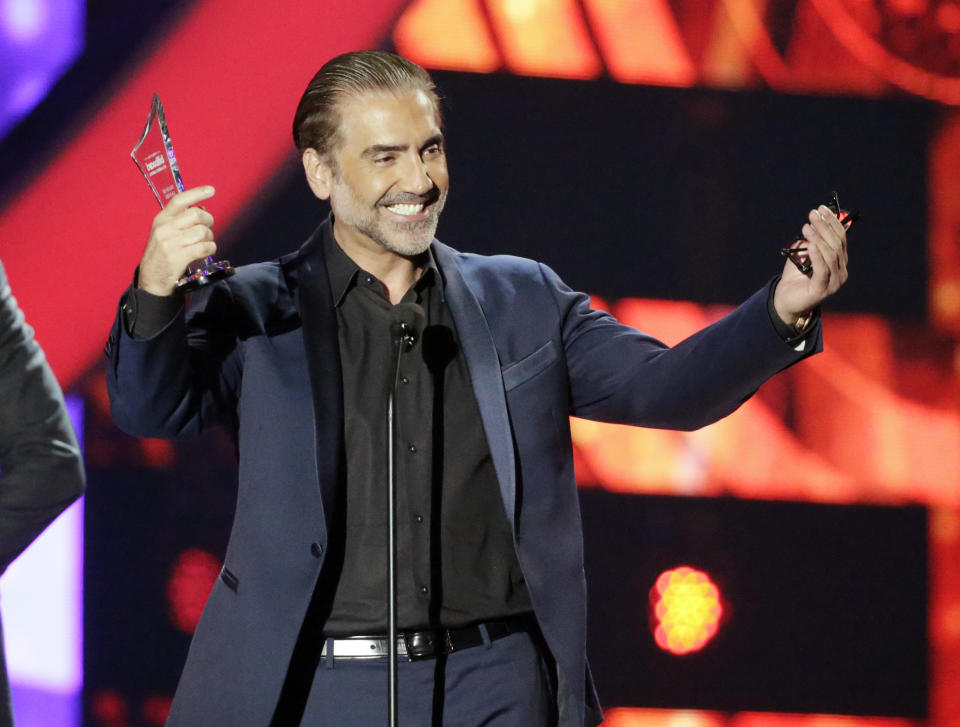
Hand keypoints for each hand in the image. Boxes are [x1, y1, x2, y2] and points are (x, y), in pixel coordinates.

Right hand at [138, 186, 216, 295]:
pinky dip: (210, 248)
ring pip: (202, 232)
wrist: (152, 278)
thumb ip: (180, 221)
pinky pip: (204, 247)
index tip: (211, 190)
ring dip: (210, 238)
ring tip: (205, 243)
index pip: (179, 200)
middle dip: (209, 221)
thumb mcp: (165, 233)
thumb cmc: (162, 253)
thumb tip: (202, 209)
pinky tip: (207, 250)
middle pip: (197, 215)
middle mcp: (165, 228)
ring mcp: (171, 243)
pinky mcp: (178, 257)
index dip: (196, 193)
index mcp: (161, 219)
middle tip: (208, 229)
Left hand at [773, 204, 848, 325]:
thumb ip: (810, 241)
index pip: (840, 237)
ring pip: (830, 255)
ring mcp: (834, 281)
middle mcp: (841, 270)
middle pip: (836, 244)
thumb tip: (813, 224)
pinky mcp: (823, 290)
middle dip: (824, 227)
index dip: (831, 222)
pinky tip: (811, 245)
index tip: (821, 209)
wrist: (785, 299)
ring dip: (818, 238)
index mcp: (839, 260)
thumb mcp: (802, 254)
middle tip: (812, 215)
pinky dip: (817, 256)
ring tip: (806, 228)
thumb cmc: (795, 275)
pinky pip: (823, 270)